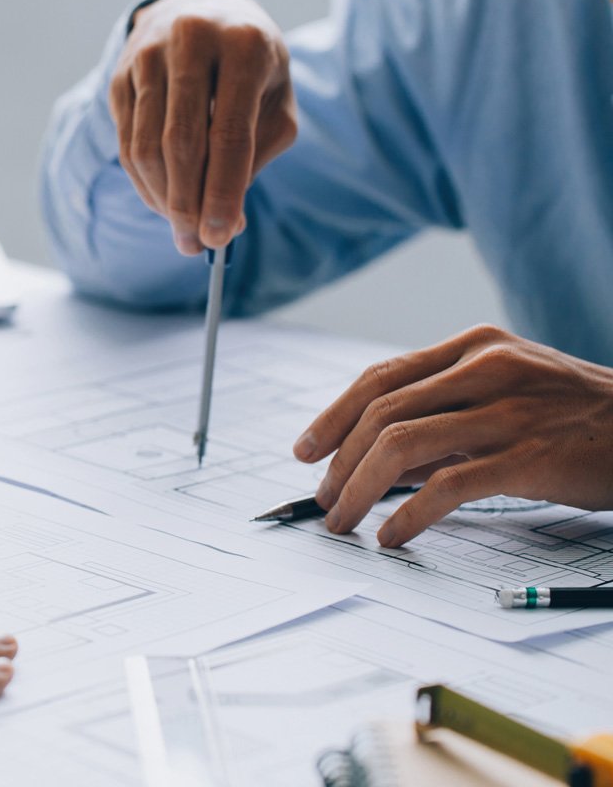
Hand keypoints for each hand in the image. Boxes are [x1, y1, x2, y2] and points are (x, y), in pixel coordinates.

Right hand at [110, 0, 295, 254]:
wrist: (204, 11)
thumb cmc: (250, 67)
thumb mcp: (273, 101)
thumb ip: (256, 156)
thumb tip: (228, 222)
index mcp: (244, 44)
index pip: (229, 134)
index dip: (223, 192)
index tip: (220, 238)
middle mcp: (191, 41)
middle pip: (180, 144)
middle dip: (187, 205)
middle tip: (194, 246)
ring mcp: (147, 55)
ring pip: (145, 148)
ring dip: (162, 200)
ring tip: (182, 229)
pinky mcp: (120, 74)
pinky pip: (126, 143)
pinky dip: (144, 183)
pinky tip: (163, 201)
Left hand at [294, 325, 612, 546]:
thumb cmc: (577, 419)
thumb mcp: (508, 394)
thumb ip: (445, 416)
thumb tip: (378, 461)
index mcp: (475, 346)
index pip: (381, 377)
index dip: (333, 416)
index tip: (304, 451)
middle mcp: (487, 368)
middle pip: (380, 412)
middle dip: (339, 461)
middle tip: (322, 499)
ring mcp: (508, 410)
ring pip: (401, 446)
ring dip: (358, 490)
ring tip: (344, 521)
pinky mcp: (529, 456)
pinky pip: (446, 487)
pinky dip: (407, 515)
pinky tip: (392, 536)